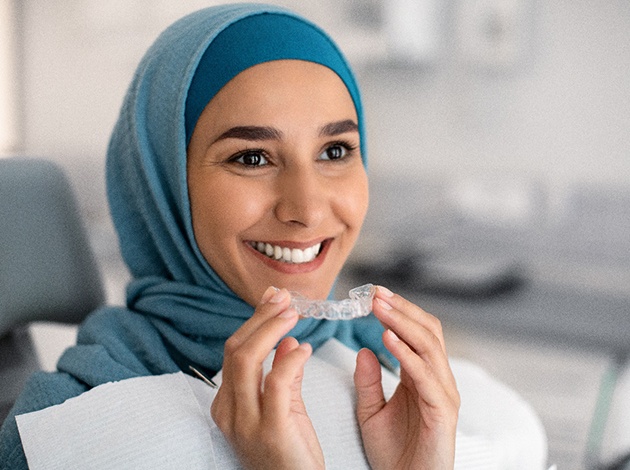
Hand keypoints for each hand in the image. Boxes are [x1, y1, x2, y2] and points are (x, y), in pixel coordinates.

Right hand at [211, 287, 324, 469]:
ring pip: (247, 359)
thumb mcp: (284, 408)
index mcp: (228, 403)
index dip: (254, 321)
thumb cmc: (291, 452)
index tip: (274, 298)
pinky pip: (275, 383)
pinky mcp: (271, 430)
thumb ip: (282, 374)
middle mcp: (229, 411)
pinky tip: (306, 348)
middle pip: (236, 350)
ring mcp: (246, 422)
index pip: (234, 351)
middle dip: (261, 318)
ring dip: (271, 329)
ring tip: (293, 313)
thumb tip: (286, 340)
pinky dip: (290, 359)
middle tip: (284, 299)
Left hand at [354, 286, 459, 469]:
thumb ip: (367, 381)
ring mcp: (443, 394)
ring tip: (379, 307)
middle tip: (375, 293)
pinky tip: (387, 339)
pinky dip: (407, 354)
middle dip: (402, 309)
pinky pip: (425, 375)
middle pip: (428, 331)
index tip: (373, 294)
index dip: (398, 311)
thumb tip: (363, 349)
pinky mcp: (442, 412)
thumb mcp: (370, 412)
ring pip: (429, 346)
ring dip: (403, 322)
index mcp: (422, 377)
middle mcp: (438, 380)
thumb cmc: (394, 454)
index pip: (417, 332)